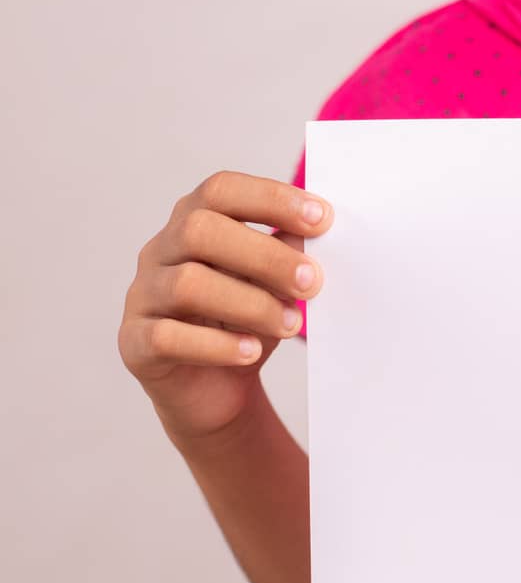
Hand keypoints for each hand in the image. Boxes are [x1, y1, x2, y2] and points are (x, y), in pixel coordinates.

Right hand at [119, 171, 331, 443]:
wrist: (217, 391)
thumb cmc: (246, 325)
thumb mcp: (274, 287)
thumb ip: (289, 258)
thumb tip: (317, 237)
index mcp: (193, 224)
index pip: (221, 191)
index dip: (270, 198)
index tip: (322, 218)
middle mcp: (160, 252)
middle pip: (199, 230)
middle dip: (264, 255)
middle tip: (312, 282)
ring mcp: (142, 296)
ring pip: (186, 284)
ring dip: (250, 303)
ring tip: (291, 324)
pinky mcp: (135, 343)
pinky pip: (167, 337)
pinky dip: (216, 345)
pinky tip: (251, 352)